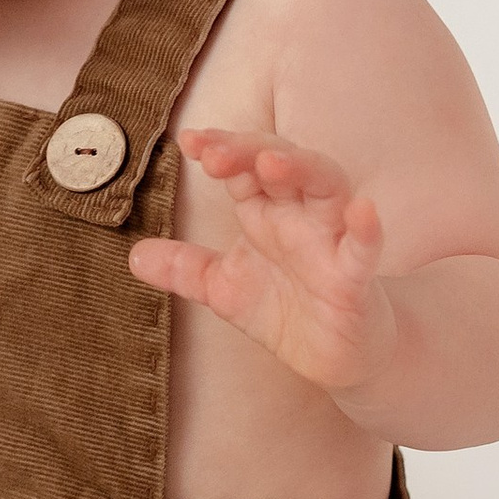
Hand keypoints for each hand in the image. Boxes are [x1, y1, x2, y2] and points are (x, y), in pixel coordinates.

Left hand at [127, 130, 397, 394]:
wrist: (336, 358)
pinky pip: (363, 248)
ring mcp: (330, 242)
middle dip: (249, 151)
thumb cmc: (286, 310)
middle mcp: (299, 216)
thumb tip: (133, 256)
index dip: (219, 149)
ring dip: (301, 170)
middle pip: (281, 164)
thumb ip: (183, 269)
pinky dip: (365, 229)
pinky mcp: (355, 278)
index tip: (189, 141)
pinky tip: (362, 210)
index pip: (242, 167)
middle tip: (214, 152)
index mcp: (266, 212)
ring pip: (327, 188)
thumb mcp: (223, 288)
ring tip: (271, 162)